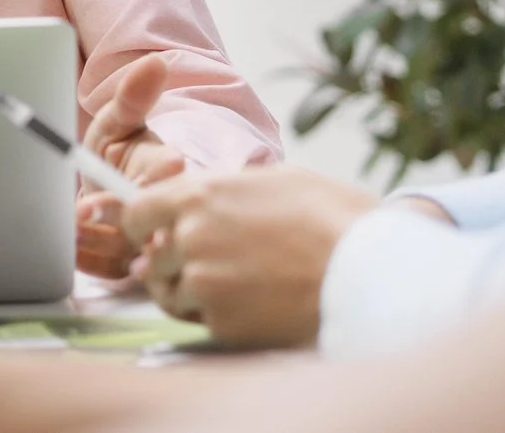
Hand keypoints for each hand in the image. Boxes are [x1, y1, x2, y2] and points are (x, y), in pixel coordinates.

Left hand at [75, 55, 187, 279]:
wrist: (107, 192)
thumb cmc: (118, 155)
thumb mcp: (120, 124)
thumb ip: (131, 99)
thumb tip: (154, 63)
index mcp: (169, 173)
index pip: (173, 180)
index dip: (157, 180)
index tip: (152, 168)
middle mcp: (167, 214)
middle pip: (155, 222)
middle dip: (120, 217)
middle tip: (83, 209)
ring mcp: (151, 244)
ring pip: (132, 252)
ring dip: (98, 239)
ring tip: (68, 225)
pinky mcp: (133, 268)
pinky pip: (114, 271)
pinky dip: (90, 260)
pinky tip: (68, 244)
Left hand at [120, 165, 388, 347]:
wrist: (369, 272)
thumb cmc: (334, 219)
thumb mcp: (277, 180)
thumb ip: (226, 189)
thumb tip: (205, 199)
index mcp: (199, 196)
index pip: (135, 212)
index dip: (142, 226)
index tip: (154, 234)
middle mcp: (191, 239)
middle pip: (152, 259)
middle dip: (171, 264)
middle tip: (206, 264)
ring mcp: (204, 284)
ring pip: (171, 295)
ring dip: (191, 293)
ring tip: (234, 286)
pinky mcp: (222, 324)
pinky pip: (204, 321)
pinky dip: (221, 317)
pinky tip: (255, 305)